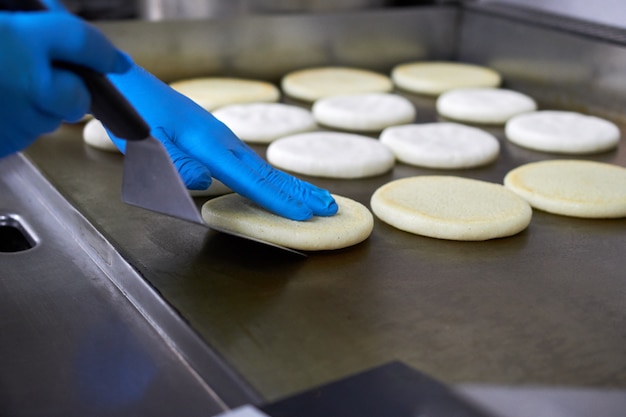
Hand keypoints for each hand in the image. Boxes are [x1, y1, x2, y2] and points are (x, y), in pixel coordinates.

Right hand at [0, 10, 129, 157]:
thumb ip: (19, 17)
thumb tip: (44, 19)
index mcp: (23, 42)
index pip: (83, 44)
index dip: (104, 53)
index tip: (117, 61)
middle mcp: (29, 84)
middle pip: (79, 97)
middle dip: (73, 89)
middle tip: (52, 77)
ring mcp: (15, 120)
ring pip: (50, 119)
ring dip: (40, 105)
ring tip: (2, 86)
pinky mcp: (0, 145)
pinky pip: (23, 135)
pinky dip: (15, 122)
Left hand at [107, 63, 337, 220]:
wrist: (131, 86)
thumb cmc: (136, 115)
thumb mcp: (147, 141)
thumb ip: (175, 163)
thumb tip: (205, 183)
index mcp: (210, 146)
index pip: (252, 180)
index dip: (278, 200)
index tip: (303, 215)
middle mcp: (224, 142)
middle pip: (270, 173)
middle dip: (300, 192)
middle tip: (329, 206)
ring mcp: (223, 139)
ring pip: (265, 167)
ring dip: (292, 184)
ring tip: (316, 197)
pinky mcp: (217, 139)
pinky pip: (253, 163)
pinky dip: (273, 177)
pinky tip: (277, 183)